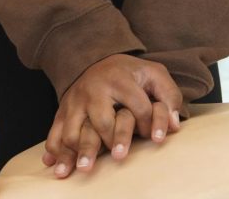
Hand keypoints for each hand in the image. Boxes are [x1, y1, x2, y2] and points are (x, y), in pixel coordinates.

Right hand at [41, 53, 182, 177]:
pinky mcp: (63, 111)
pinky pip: (54, 132)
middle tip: (120, 158)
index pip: (138, 107)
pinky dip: (54, 150)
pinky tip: (56, 166)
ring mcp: (75, 101)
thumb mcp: (153, 73)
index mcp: (120, 79)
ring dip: (77, 152)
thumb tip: (175, 124)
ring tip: (84, 169)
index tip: (155, 138)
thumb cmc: (130, 73)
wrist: (97, 60)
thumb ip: (169, 94)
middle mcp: (94, 90)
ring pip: (73, 130)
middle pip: (102, 121)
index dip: (149, 124)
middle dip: (112, 140)